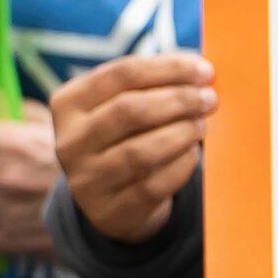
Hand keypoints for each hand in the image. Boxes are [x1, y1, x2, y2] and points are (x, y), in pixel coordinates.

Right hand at [48, 53, 217, 245]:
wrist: (110, 200)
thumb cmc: (124, 137)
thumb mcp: (121, 105)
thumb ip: (152, 82)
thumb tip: (197, 66)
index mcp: (68, 103)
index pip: (121, 74)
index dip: (168, 68)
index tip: (203, 69)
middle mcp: (70, 141)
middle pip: (129, 110)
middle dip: (178, 100)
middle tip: (209, 99)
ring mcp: (86, 180)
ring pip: (141, 151)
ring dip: (181, 133)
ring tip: (201, 126)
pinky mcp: (110, 211)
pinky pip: (154, 185)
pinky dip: (181, 166)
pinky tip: (192, 154)